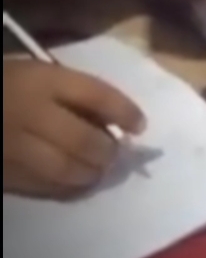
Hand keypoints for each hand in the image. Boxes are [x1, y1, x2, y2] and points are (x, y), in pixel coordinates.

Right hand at [3, 60, 144, 197]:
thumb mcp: (30, 70)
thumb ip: (65, 90)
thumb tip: (104, 119)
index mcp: (40, 79)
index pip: (96, 94)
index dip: (124, 111)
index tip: (139, 125)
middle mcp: (31, 113)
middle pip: (84, 140)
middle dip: (107, 151)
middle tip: (115, 153)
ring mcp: (14, 148)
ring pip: (66, 170)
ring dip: (90, 173)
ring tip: (96, 170)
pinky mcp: (3, 175)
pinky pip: (42, 186)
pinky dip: (65, 187)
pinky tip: (73, 183)